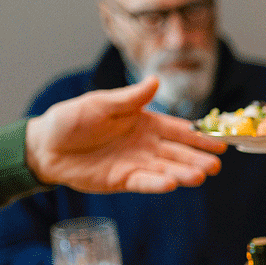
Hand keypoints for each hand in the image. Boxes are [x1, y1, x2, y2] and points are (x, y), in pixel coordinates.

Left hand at [24, 76, 224, 193]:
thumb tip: (155, 81)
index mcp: (144, 122)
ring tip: (201, 176)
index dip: (199, 136)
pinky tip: (172, 184)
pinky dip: (158, 183)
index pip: (178, 130)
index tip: (220, 142)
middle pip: (177, 153)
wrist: (45, 147)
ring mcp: (136, 163)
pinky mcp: (123, 180)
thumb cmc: (71, 120)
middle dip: (197, 159)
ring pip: (166, 169)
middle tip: (216, 166)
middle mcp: (145, 144)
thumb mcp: (99, 103)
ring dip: (184, 173)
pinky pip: (144, 182)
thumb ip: (129, 98)